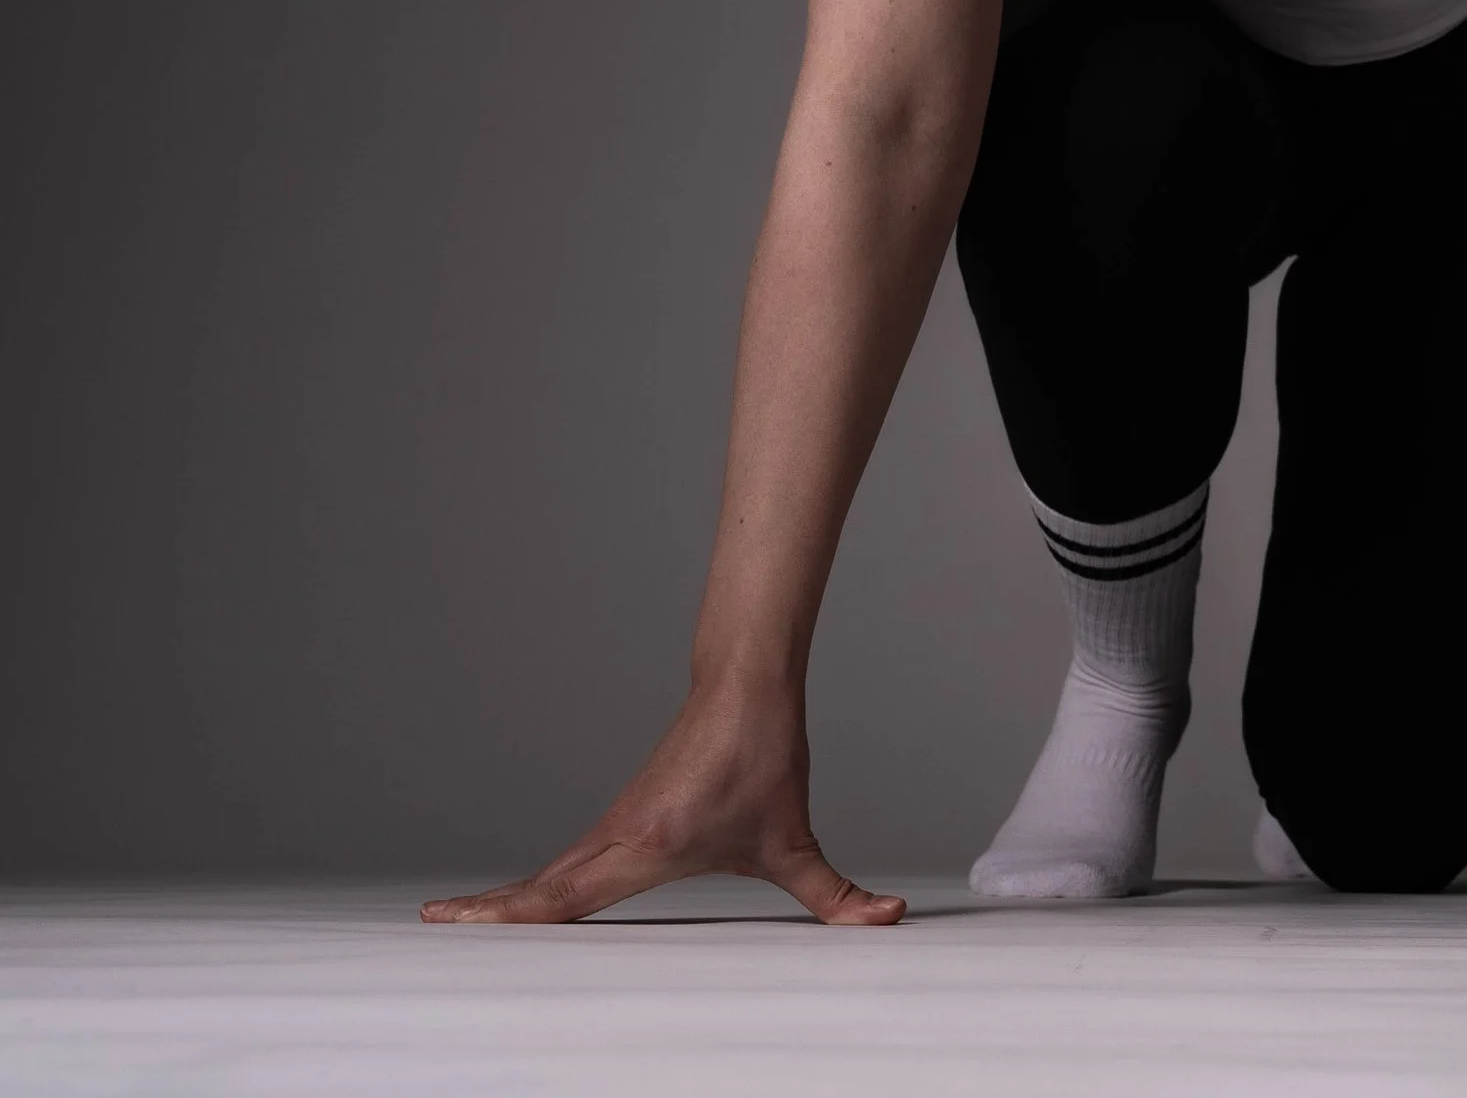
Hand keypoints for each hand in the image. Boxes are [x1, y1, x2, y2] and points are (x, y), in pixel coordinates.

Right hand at [419, 684, 904, 926]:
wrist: (747, 680)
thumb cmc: (762, 753)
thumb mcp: (794, 838)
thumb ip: (836, 894)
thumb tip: (885, 918)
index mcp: (642, 845)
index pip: (561, 893)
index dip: (507, 914)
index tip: (451, 923)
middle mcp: (616, 834)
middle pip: (540, 888)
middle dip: (488, 918)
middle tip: (432, 933)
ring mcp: (614, 825)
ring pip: (551, 874)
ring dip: (506, 904)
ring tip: (455, 928)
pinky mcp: (623, 820)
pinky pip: (568, 862)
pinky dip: (535, 888)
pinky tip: (519, 908)